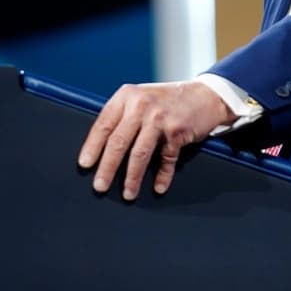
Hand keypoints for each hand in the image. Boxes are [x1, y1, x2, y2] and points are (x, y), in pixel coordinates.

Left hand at [77, 81, 235, 199]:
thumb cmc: (167, 101)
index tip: (85, 165)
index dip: (92, 146)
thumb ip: (123, 116)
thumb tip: (101, 148)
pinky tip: (158, 188)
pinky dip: (162, 176)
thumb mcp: (141, 98)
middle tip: (99, 186)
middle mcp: (141, 105)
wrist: (205, 95)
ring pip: (140, 153)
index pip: (103, 124)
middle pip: (118, 141)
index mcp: (126, 96)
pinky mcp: (177, 131)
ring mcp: (160, 118)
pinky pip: (166, 159)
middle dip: (107, 167)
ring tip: (128, 194)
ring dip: (132, 177)